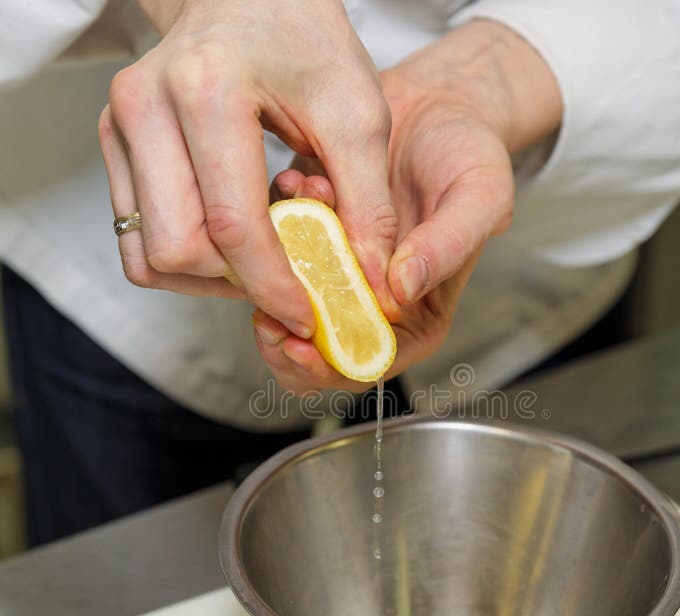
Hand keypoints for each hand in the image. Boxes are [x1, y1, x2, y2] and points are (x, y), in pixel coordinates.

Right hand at [99, 0, 397, 339]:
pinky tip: (227, 248)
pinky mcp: (115, 145)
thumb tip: (370, 281)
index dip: (273, 286)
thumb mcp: (357, 112)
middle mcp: (145, 108)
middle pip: (179, 250)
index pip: (232, 225)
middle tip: (286, 283)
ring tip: (259, 265)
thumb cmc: (306, 42)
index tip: (306, 315)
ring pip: (148, 256)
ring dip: (208, 280)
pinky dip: (183, 263)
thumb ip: (367, 201)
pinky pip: (135, 240)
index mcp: (207, 91)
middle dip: (238, 284)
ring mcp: (120, 127)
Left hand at [259, 19, 561, 391]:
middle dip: (283, 337)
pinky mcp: (309, 232)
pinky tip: (295, 183)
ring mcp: (335, 268)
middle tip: (263, 313)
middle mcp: (371, 299)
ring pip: (285, 301)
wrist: (440, 104)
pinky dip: (271, 221)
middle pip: (315, 349)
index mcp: (415, 314)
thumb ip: (449, 246)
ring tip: (300, 206)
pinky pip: (273, 244)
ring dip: (275, 266)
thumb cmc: (470, 154)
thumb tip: (403, 291)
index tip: (296, 345)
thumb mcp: (481, 196)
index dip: (327, 367)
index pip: (366, 363)